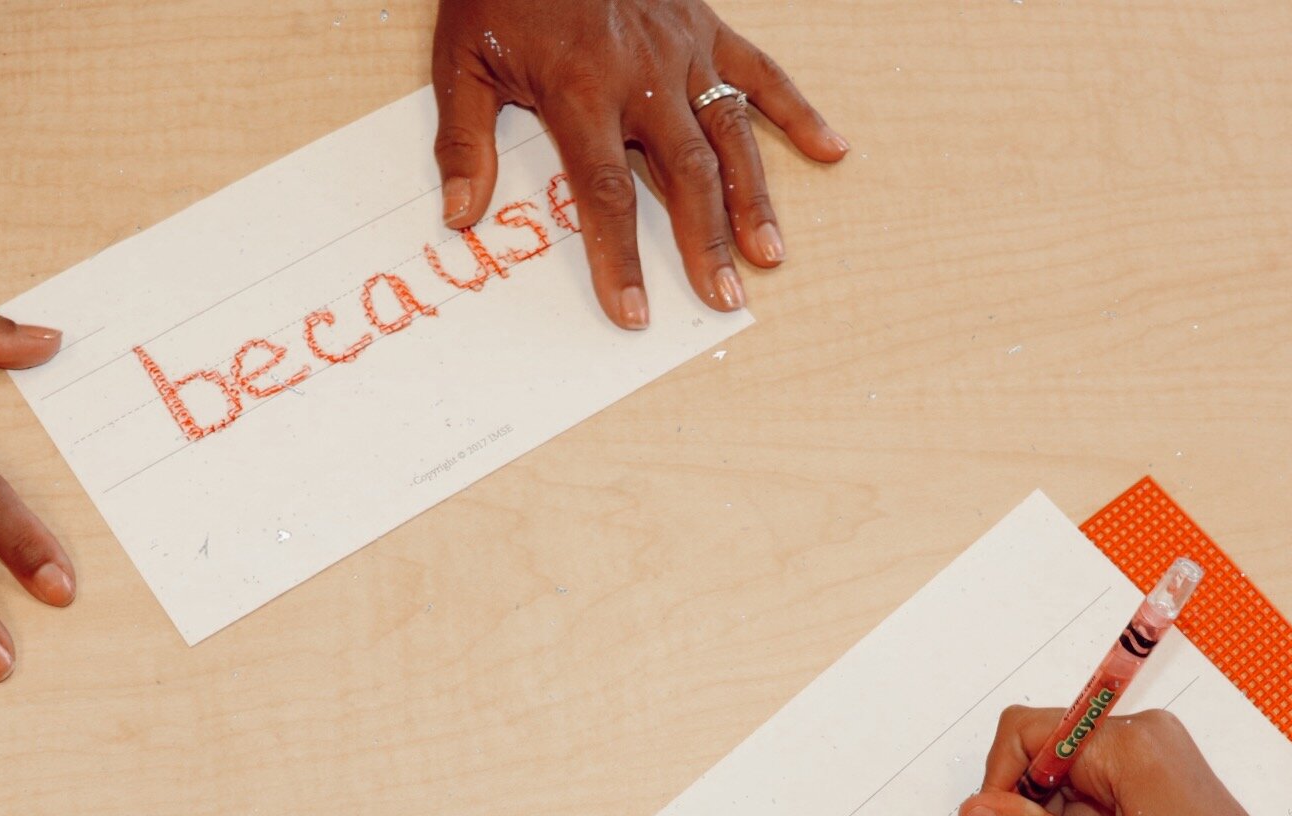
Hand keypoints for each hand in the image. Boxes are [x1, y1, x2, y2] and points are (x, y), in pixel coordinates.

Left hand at [430, 0, 847, 327]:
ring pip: (729, 135)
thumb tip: (461, 215)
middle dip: (707, 242)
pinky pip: (760, 73)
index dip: (621, 257)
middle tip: (725, 297)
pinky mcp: (707, 26)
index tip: (632, 310)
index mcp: (581, 89)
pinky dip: (798, 112)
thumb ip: (462, 139)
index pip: (606, 192)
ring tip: (769, 254)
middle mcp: (643, 75)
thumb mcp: (461, 58)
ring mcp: (683, 50)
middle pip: (685, 174)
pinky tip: (831, 149)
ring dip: (754, 199)